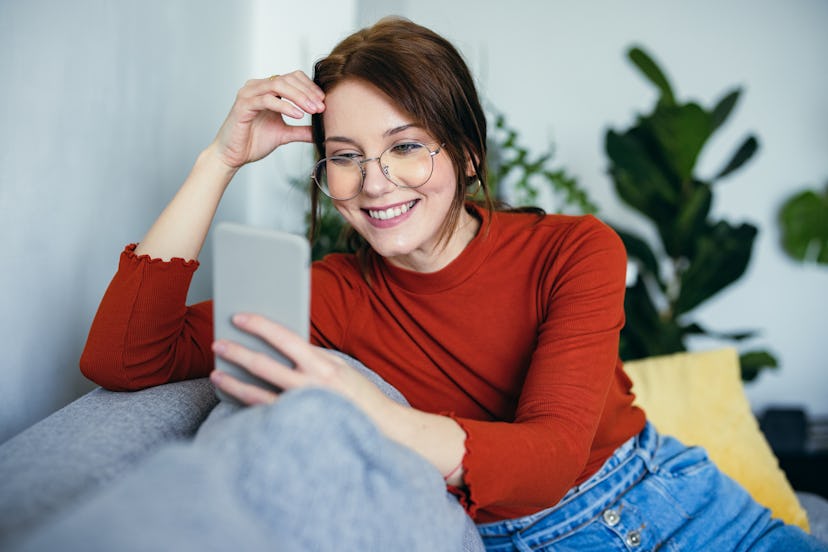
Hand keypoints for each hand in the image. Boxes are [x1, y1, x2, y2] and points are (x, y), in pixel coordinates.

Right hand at [209, 71, 324, 169]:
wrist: (232, 156)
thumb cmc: (252, 142)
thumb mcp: (284, 134)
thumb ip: (301, 130)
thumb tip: (322, 131)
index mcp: (267, 90)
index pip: (292, 77)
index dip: (309, 87)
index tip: (323, 102)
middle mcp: (257, 87)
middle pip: (288, 78)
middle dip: (307, 92)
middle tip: (321, 106)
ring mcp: (249, 94)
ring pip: (278, 85)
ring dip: (299, 97)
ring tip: (313, 110)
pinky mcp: (243, 105)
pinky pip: (267, 100)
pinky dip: (285, 106)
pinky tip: (298, 115)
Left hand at [210, 313, 391, 417]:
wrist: (381, 429)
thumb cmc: (359, 396)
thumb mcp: (340, 368)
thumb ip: (314, 358)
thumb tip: (281, 346)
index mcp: (323, 366)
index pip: (285, 338)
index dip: (260, 325)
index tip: (239, 316)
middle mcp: (311, 386)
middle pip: (265, 365)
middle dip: (237, 352)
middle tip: (217, 343)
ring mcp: (302, 410)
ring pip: (257, 395)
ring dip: (233, 382)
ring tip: (216, 373)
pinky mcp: (296, 430)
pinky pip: (265, 416)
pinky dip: (247, 405)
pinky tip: (233, 398)